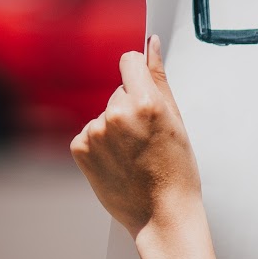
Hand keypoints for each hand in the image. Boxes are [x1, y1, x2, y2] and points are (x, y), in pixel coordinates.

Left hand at [70, 36, 201, 239]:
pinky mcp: (80, 148)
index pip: (129, 61)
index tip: (143, 90)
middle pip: (117, 93)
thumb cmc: (177, 171)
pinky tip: (118, 163)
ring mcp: (96, 132)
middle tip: (147, 141)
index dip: (137, 74)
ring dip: (115, 130)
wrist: (162, 214)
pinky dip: (100, 146)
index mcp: (147, 103)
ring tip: (134, 156)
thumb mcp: (176, 121)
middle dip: (129, 109)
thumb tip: (151, 44)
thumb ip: (159, 77)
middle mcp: (117, 114)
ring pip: (104, 115)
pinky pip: (90, 133)